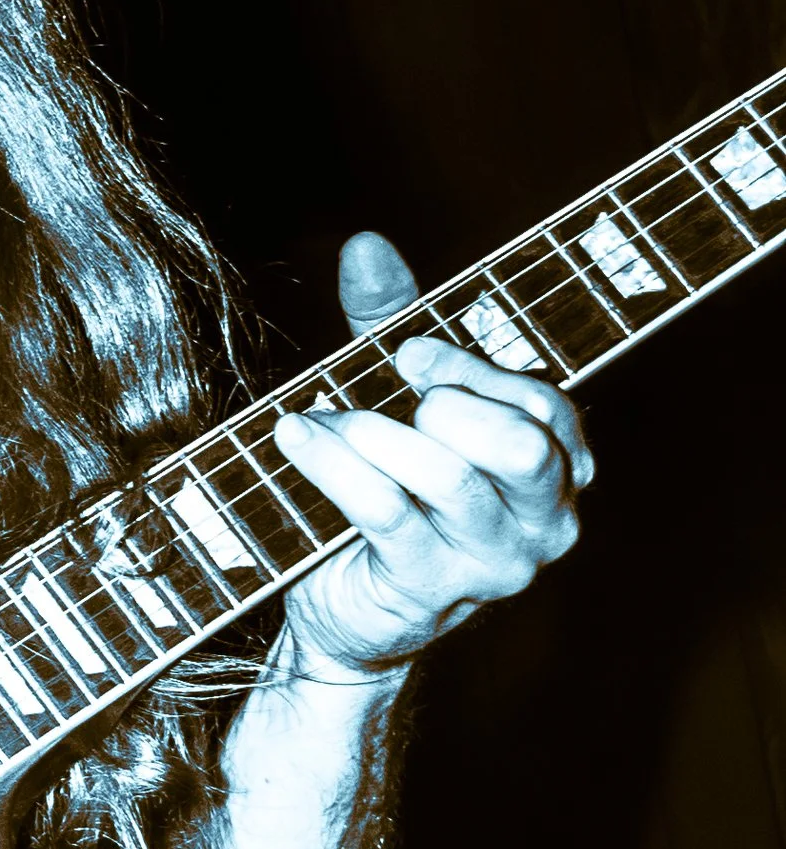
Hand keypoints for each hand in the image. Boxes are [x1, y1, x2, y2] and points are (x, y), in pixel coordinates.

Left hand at [275, 229, 590, 673]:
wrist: (341, 604)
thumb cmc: (382, 486)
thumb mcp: (392, 398)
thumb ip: (390, 321)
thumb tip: (366, 244)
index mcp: (554, 469)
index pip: (546, 407)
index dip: (474, 370)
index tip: (406, 351)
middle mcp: (543, 523)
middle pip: (521, 445)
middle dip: (448, 405)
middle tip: (386, 393)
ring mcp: (492, 565)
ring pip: (450, 478)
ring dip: (373, 435)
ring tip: (320, 417)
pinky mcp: (428, 591)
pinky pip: (386, 512)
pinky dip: (333, 465)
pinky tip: (294, 437)